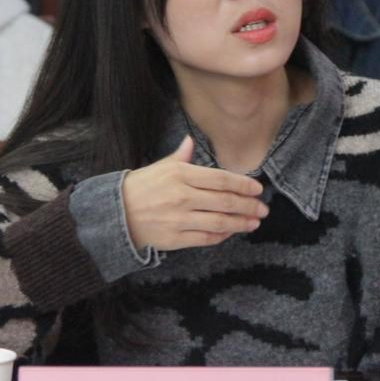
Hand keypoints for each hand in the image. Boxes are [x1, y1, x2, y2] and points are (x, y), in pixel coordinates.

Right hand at [122, 136, 268, 251]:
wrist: (116, 214)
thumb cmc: (140, 188)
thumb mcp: (159, 167)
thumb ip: (179, 157)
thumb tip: (190, 141)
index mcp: (180, 174)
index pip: (221, 179)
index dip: (243, 185)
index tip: (257, 189)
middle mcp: (182, 196)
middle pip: (225, 201)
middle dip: (248, 206)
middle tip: (262, 208)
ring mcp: (179, 219)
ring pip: (220, 222)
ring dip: (241, 223)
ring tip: (254, 222)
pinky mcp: (175, 239)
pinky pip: (206, 239)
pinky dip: (222, 236)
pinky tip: (231, 231)